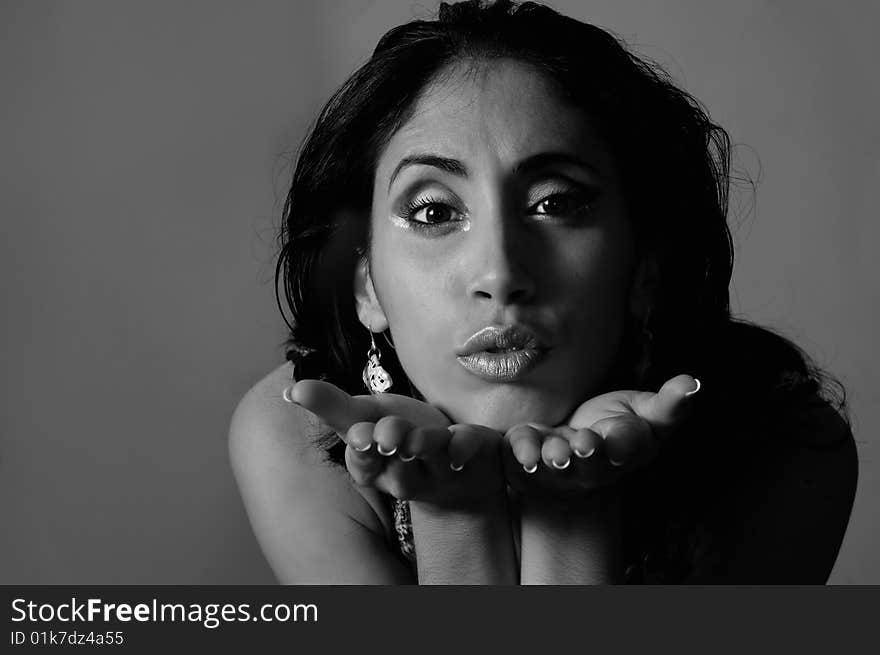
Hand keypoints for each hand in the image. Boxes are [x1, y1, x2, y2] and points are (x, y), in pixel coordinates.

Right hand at [289, 380, 504, 504]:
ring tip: (421, 436)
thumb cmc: (401, 435)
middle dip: (393, 444)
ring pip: (436, 461)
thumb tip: (289, 391)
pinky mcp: (479, 459)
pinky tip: (463, 442)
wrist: (458, 466)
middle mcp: (412, 476)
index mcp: (379, 469)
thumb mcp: (364, 416)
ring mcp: (447, 471)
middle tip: (388, 433)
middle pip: (400, 467)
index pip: (364, 465)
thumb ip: (331, 405)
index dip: (361, 452)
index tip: (359, 436)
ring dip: (427, 446)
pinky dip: (468, 448)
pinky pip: (475, 454)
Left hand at [502, 374, 700, 496]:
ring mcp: (559, 468)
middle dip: (584, 456)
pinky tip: (510, 444)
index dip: (620, 447)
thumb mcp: (648, 412)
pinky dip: (514, 452)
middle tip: (579, 446)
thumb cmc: (617, 426)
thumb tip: (694, 384)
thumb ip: (670, 403)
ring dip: (546, 460)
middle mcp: (593, 466)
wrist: (578, 444)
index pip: (627, 448)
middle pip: (589, 465)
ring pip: (552, 469)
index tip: (613, 443)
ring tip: (540, 456)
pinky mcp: (528, 459)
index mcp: (626, 449)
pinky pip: (518, 460)